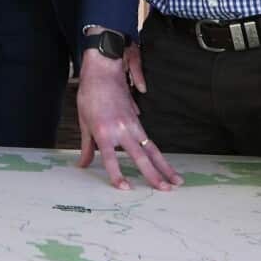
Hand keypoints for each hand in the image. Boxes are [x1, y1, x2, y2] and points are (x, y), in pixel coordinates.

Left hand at [76, 45, 180, 190]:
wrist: (103, 69)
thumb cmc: (90, 94)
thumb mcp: (83, 121)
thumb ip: (86, 147)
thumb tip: (83, 165)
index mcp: (103, 131)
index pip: (111, 159)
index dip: (118, 175)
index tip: (125, 188)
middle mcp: (120, 130)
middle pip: (140, 157)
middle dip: (154, 175)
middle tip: (165, 190)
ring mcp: (132, 124)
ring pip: (152, 150)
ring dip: (165, 166)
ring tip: (176, 182)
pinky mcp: (137, 120)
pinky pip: (149, 140)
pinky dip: (158, 154)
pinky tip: (166, 165)